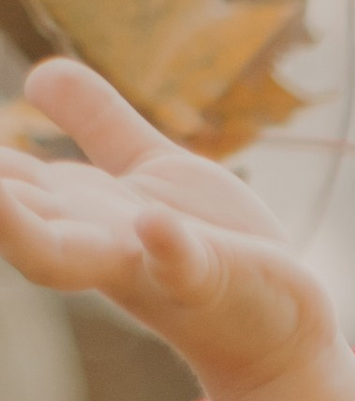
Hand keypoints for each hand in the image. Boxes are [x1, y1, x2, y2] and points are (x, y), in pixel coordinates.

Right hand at [0, 59, 354, 400]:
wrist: (282, 323)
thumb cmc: (211, 246)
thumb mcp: (147, 169)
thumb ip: (97, 123)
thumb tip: (38, 77)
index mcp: (78, 213)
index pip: (5, 183)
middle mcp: (98, 243)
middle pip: (18, 222)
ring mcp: (150, 265)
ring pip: (71, 254)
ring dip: (23, 228)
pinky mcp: (211, 280)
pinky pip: (183, 265)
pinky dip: (168, 246)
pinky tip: (154, 222)